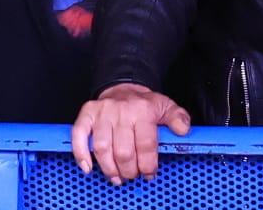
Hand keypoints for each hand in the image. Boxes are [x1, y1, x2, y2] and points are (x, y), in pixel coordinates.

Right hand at [71, 83, 191, 184]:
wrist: (124, 86)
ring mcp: (102, 113)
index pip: (145, 145)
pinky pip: (79, 135)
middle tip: (133, 175)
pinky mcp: (87, 114)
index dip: (148, 165)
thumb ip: (178, 118)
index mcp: (143, 110)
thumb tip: (183, 129)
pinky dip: (81, 154)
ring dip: (109, 169)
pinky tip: (88, 167)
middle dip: (129, 171)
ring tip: (117, 177)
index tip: (149, 173)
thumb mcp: (166, 107)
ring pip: (102, 148)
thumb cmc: (144, 103)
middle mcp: (121, 111)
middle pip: (123, 152)